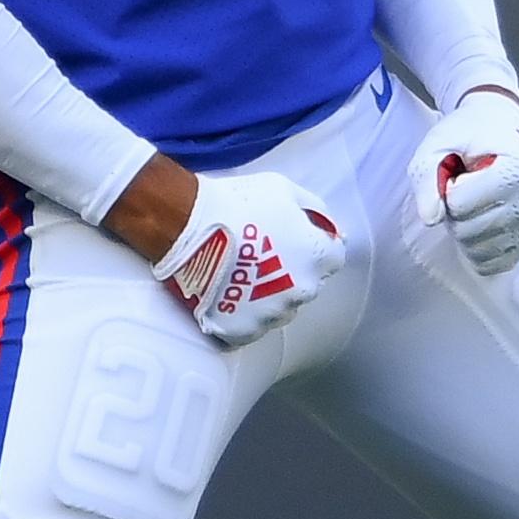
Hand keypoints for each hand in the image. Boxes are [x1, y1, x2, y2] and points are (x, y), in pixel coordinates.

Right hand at [130, 164, 348, 348]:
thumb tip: (327, 226)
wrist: (186, 225)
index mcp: (317, 256)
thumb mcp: (283, 189)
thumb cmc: (234, 203)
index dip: (310, 244)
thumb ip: (313, 211)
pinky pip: (251, 326)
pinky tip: (227, 294)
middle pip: (305, 284)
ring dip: (267, 295)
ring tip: (239, 272)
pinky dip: (242, 314)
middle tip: (259, 252)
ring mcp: (273, 313)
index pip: (332, 257)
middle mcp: (303, 290)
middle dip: (289, 271)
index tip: (289, 237)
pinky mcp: (244, 329)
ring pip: (279, 307)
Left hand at [413, 88, 518, 275]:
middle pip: (467, 230)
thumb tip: (430, 218)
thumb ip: (426, 176)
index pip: (458, 203)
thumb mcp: (438, 142)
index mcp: (516, 170)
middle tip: (464, 186)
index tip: (460, 170)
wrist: (502, 129)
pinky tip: (482, 220)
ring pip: (477, 250)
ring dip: (464, 229)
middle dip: (453, 211)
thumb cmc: (469, 134)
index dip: (447, 188)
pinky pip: (492, 263)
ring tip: (475, 199)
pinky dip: (476, 248)